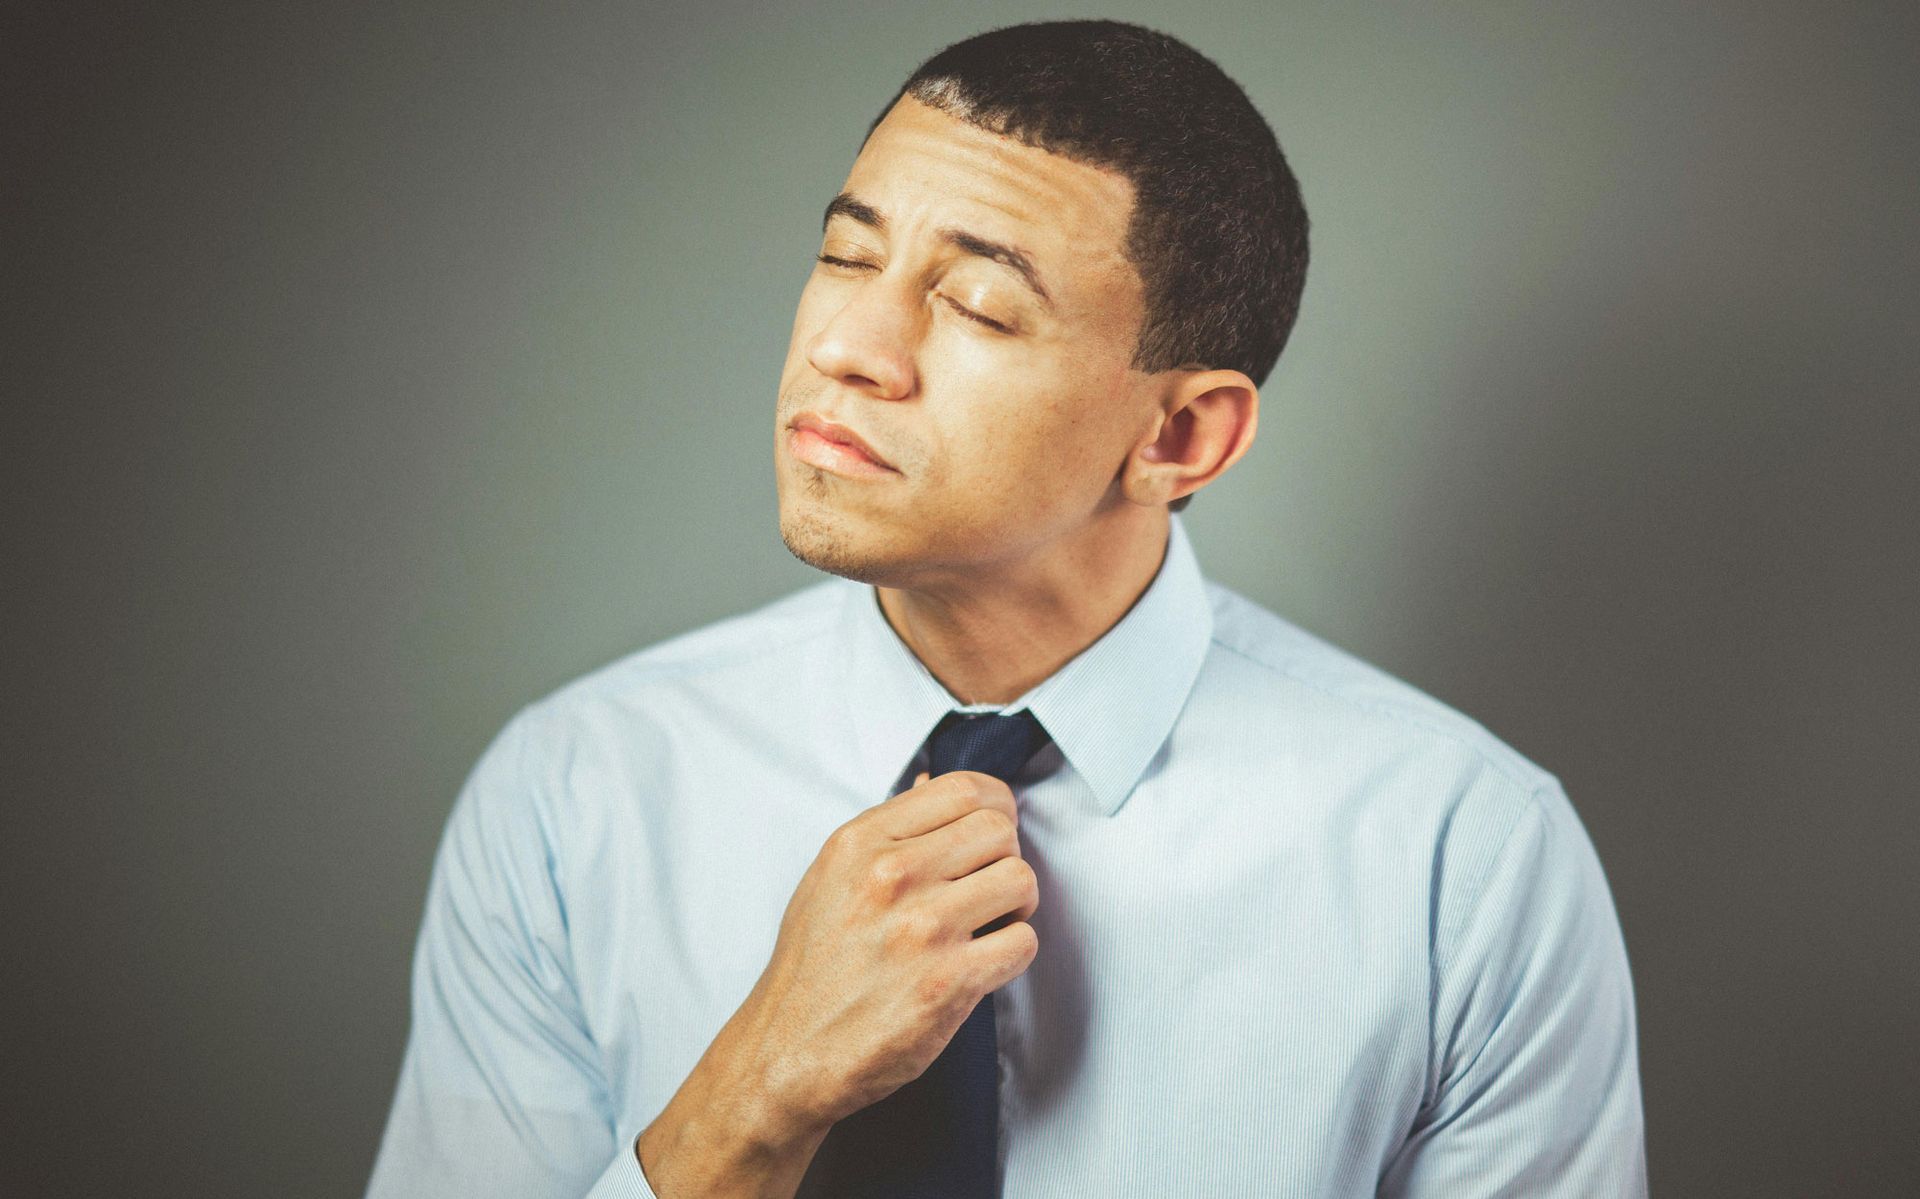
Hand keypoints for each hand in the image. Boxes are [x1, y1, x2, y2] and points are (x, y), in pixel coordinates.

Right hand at [737, 769, 1039, 1131]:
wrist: (787, 1053)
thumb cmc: (811, 969)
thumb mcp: (830, 879)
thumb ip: (885, 832)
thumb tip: (929, 785)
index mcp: (862, 842)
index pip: (962, 788)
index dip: (996, 805)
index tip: (996, 829)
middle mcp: (892, 876)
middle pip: (1000, 830)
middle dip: (1005, 858)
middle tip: (987, 890)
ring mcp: (922, 928)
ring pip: (1021, 881)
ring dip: (1016, 906)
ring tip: (989, 926)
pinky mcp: (948, 983)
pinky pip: (1022, 943)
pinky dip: (1012, 954)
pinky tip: (982, 964)